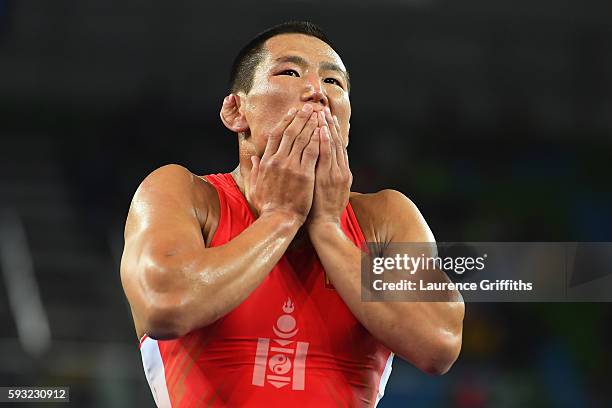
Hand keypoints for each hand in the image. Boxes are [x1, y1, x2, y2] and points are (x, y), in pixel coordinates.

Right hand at [246, 104, 320, 223]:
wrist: (278, 220)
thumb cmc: (267, 206)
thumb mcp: (254, 186)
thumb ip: (253, 170)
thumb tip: (253, 159)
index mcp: (266, 162)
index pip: (276, 135)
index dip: (285, 121)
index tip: (293, 112)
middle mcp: (277, 160)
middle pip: (290, 132)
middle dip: (301, 117)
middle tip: (309, 107)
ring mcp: (291, 166)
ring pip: (302, 139)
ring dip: (311, 124)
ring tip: (318, 114)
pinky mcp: (304, 174)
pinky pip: (312, 152)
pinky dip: (318, 139)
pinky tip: (324, 130)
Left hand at [308, 107, 351, 229]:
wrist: (324, 226)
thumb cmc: (322, 211)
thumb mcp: (329, 192)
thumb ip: (327, 176)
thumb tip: (322, 165)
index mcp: (341, 173)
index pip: (336, 147)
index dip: (332, 131)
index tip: (327, 118)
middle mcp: (340, 170)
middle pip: (335, 142)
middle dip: (329, 125)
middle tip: (324, 108)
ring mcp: (335, 173)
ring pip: (332, 145)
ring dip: (327, 127)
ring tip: (322, 112)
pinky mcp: (328, 178)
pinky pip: (326, 156)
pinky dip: (324, 141)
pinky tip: (321, 129)